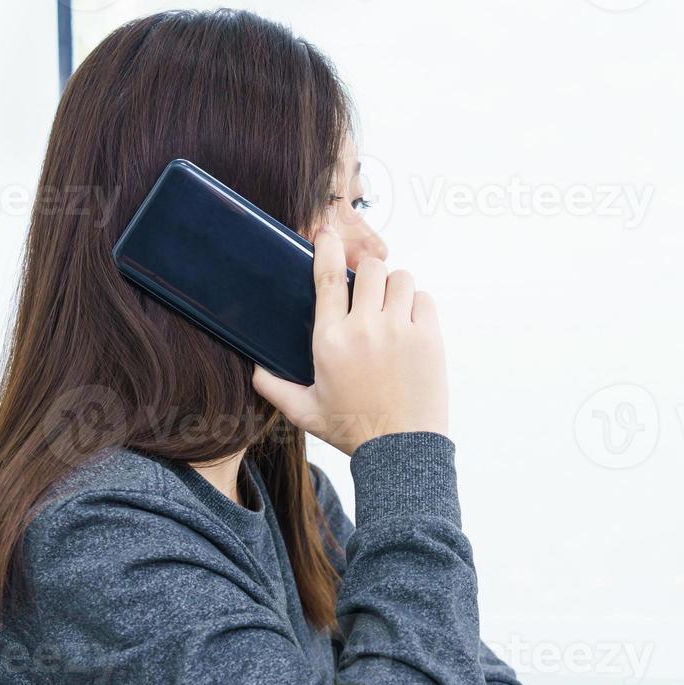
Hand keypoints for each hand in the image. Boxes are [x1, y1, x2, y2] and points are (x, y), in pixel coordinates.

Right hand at [252, 215, 447, 455]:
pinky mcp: (429, 338)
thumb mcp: (306, 413)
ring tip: (393, 309)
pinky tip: (411, 324)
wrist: (400, 451)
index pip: (328, 277)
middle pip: (371, 268)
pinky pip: (425, 299)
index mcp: (330, 341)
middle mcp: (364, 328)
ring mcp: (400, 330)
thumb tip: (254, 371)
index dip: (327, 247)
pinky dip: (418, 305)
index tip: (329, 233)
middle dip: (370, 274)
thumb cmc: (353, 431)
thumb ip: (276, 389)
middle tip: (371, 292)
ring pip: (401, 278)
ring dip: (396, 287)